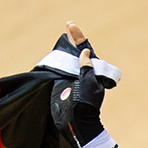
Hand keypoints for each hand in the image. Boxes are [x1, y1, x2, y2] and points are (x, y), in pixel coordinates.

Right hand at [50, 21, 106, 147]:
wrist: (78, 121)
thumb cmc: (87, 104)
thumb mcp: (89, 83)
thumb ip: (86, 67)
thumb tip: (85, 52)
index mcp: (91, 71)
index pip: (85, 51)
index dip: (79, 39)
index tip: (71, 26)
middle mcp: (81, 73)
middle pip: (76, 52)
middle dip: (73, 39)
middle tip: (70, 25)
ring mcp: (71, 77)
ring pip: (68, 59)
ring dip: (66, 47)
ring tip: (67, 32)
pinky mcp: (61, 83)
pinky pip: (59, 69)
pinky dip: (58, 59)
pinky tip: (56, 50)